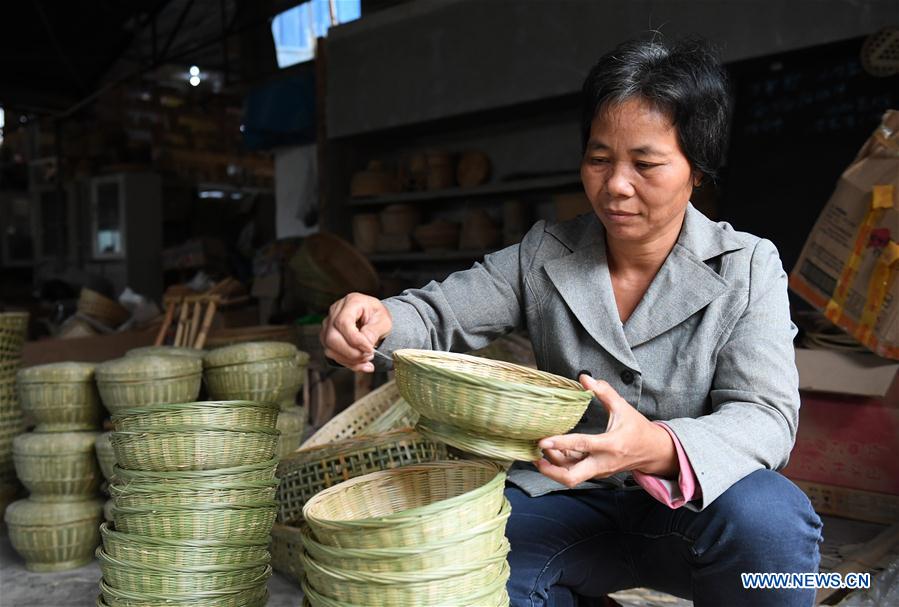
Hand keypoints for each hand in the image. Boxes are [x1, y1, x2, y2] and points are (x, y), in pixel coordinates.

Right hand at [320, 293, 392, 372]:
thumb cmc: (377, 315)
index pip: (343, 323)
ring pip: (330, 348)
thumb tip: (364, 345)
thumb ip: (374, 332)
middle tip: (369, 355)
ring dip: (350, 360)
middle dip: (352, 353)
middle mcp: (335, 312)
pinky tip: (361, 364)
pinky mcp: (327, 338)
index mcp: (351, 302)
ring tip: (367, 359)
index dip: (355, 340)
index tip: (369, 349)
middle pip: (332, 337)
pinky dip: (348, 363)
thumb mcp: (384, 321)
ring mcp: (328, 325)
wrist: (373, 317)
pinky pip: (333, 354)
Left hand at [534, 374, 677, 487]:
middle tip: (535, 456)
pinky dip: (561, 465)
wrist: (653, 452)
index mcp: (610, 445)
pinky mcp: (596, 473)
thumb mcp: (623, 407)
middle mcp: (603, 462)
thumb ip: (604, 391)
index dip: (561, 443)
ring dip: (553, 467)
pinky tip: (550, 454)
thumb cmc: (637, 429)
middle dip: (550, 470)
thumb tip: (584, 377)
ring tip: (538, 452)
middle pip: (572, 477)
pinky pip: (575, 472)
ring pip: (571, 477)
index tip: (543, 440)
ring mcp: (598, 471)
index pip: (582, 445)